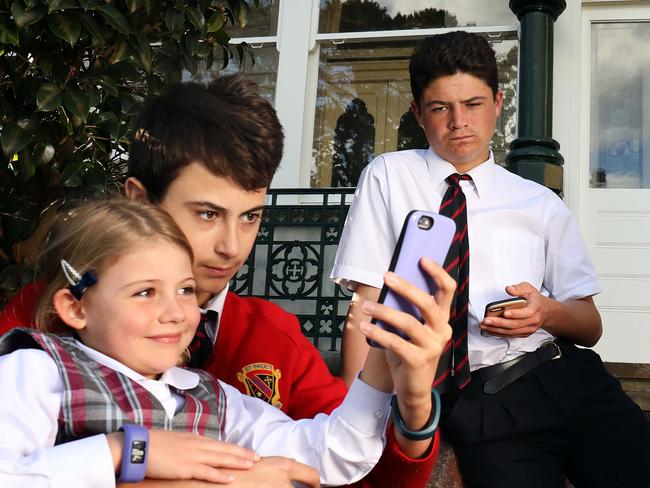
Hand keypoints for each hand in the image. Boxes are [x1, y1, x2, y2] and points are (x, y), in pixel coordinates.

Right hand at [118, 457, 319, 487]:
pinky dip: (220, 475)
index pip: (218, 443)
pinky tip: (232, 478)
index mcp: (194, 438)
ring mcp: (193, 456)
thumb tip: (196, 451)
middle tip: (257, 457)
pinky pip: (207, 472)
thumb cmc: (153, 445)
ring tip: (251, 464)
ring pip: (221, 459)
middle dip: (242, 453)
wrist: (138, 447)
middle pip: (224, 449)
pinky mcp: (186, 468)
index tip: (246, 450)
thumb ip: (188, 446)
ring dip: (237, 462)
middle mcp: (197, 444)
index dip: (233, 448)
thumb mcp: (175, 442)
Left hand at [359, 257, 453, 417]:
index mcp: (442, 318)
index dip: (438, 273)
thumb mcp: (409, 328)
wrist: (412, 388)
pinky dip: (377, 333)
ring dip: (383, 312)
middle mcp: (442, 330)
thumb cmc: (409, 349)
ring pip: (408, 323)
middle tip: (386, 276)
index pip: (448, 291)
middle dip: (406, 288)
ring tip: (365, 307)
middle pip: (427, 303)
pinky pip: (395, 343)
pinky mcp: (418, 361)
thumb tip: (388, 284)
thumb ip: (404, 309)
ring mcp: (432, 346)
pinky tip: (364, 326)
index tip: (422, 258)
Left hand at [480, 282, 550, 337]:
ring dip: (497, 330)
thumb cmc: (535, 299)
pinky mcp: (525, 333)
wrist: (546, 311)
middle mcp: (533, 320)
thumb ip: (519, 288)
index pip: (527, 313)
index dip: (516, 314)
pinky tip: (490, 330)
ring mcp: (529, 328)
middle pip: (516, 324)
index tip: (505, 313)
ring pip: (512, 331)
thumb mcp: (529, 289)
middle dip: (500, 323)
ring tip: (485, 326)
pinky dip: (500, 333)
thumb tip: (509, 289)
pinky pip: (511, 335)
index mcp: (535, 308)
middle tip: (487, 320)